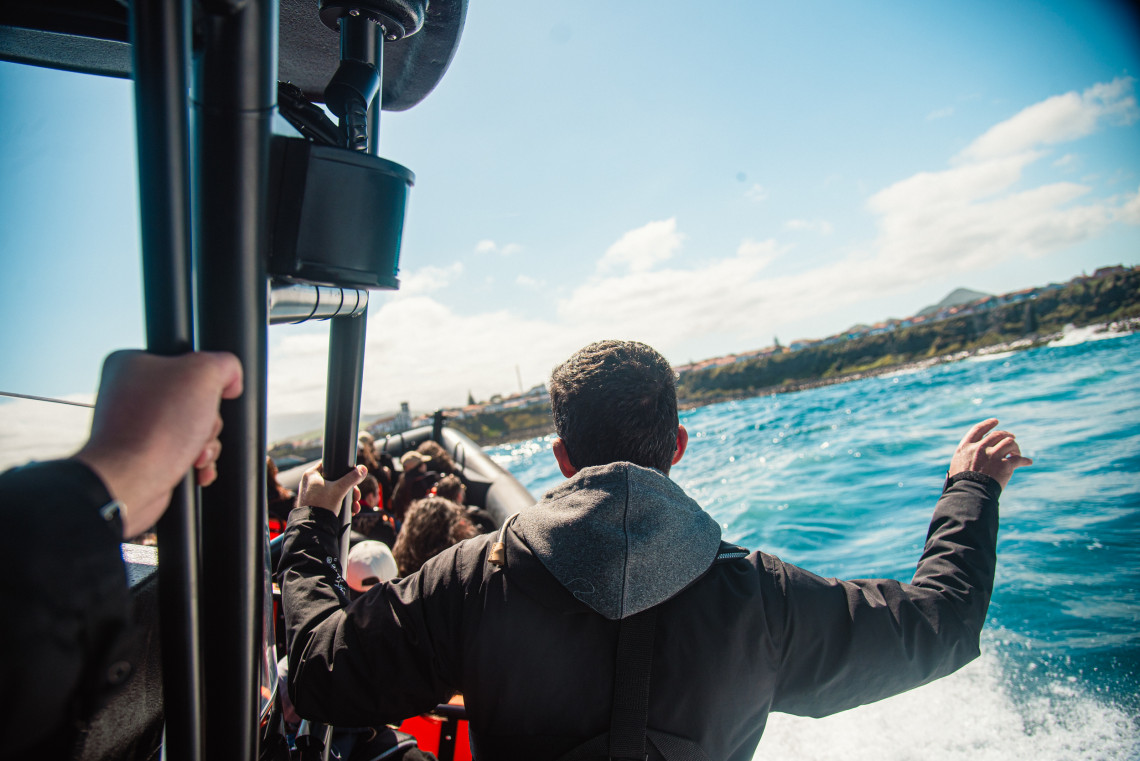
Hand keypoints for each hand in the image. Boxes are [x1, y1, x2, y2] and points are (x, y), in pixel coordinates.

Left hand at [74, 350, 242, 537]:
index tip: (212, 395)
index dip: (209, 381)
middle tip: (199, 428)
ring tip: (196, 454)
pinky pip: (181, 449)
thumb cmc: (156, 427)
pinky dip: (195, 460)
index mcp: (132, 363)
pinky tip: (196, 467)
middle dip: (208, 420)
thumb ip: (224, 364)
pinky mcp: (142, 452)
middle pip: (194, 398)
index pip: (189, 361)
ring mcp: (134, 424)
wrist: (129, 481)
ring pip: (192, 426)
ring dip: (205, 443)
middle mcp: (129, 391)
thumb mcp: (203, 373)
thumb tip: (230, 379)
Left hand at [298, 463, 365, 516]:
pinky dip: (341, 503)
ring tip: (355, 507)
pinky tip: (350, 510)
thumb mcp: (339, 490)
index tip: (352, 475)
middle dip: (350, 489)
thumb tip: (363, 469)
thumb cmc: (321, 506)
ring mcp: (312, 494)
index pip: (329, 464)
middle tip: (357, 496)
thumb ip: (352, 478)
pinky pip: (330, 500)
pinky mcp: (315, 504)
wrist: (313, 528)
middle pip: (335, 479)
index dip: (343, 468)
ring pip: (335, 491)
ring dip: (348, 498)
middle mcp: (310, 483)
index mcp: (311, 474)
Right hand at [948, 418, 1032, 489]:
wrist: (970, 494)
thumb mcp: (958, 465)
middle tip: (1012, 437)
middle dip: (1006, 434)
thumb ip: (967, 457)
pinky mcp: (1005, 465)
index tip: (996, 421)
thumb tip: (973, 457)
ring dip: (1015, 447)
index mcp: (966, 447)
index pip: (978, 429)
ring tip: (1016, 452)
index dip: (988, 424)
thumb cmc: (962, 484)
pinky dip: (1024, 460)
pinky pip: (1018, 459)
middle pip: (997, 435)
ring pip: (1009, 443)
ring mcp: (993, 456)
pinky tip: (1028, 462)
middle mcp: (980, 448)